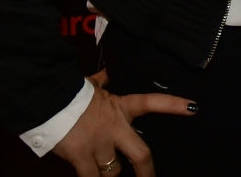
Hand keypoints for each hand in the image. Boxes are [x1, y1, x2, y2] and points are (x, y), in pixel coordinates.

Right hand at [52, 69, 195, 176]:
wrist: (47, 99)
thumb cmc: (69, 91)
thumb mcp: (91, 85)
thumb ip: (102, 82)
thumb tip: (106, 73)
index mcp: (120, 107)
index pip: (152, 103)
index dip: (173, 105)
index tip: (193, 108)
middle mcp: (114, 127)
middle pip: (140, 155)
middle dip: (147, 172)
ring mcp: (98, 143)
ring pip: (112, 171)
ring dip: (108, 176)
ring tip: (104, 173)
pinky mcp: (80, 156)